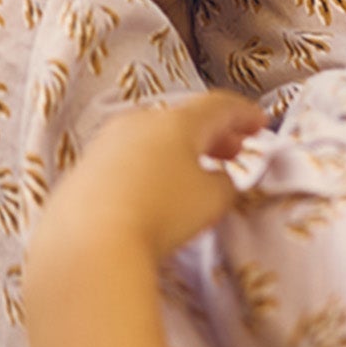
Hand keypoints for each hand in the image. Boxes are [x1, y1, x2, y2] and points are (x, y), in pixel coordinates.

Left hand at [22, 93, 262, 346]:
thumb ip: (225, 183)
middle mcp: (138, 121)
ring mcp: (106, 143)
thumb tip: (217, 178)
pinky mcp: (84, 169)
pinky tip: (158, 190)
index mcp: (176, 121)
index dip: (243, 114)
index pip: (217, 105)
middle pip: (183, 120)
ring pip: (153, 138)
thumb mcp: (212, 199)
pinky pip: (128, 159)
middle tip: (235, 150)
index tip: (260, 124)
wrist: (90, 241)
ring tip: (199, 172)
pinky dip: (152, 166)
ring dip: (181, 151)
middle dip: (213, 134)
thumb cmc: (161, 213)